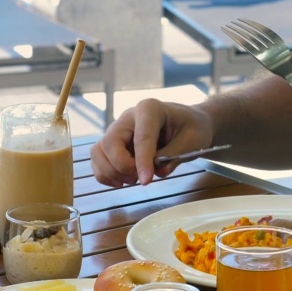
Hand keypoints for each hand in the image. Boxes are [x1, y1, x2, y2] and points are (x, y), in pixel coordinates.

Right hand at [91, 98, 213, 186]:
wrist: (188, 124)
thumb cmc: (192, 128)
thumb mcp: (192, 140)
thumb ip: (174, 156)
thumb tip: (157, 172)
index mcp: (149, 109)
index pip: (141, 137)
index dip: (142, 161)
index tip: (146, 180)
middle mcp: (128, 117)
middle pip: (110, 142)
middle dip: (123, 166)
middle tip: (143, 178)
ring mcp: (118, 130)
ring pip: (99, 151)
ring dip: (111, 172)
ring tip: (133, 179)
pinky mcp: (113, 143)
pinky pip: (98, 159)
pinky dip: (105, 174)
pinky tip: (122, 181)